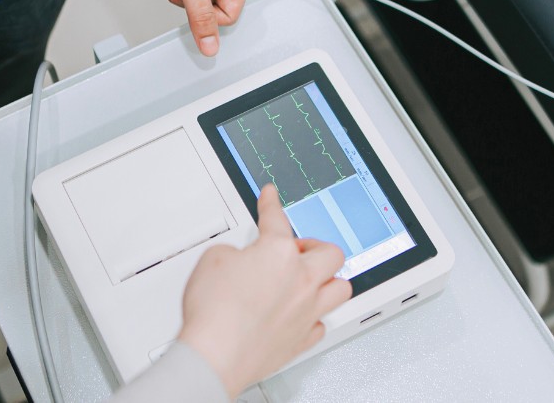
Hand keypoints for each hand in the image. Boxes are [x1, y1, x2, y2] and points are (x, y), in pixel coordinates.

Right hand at [177, 184, 350, 397]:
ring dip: (328, 280)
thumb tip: (241, 260)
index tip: (271, 197)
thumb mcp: (213, 260)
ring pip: (340, 289)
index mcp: (279, 253)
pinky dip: (314, 317)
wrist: (216, 355)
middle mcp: (301, 281)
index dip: (271, 204)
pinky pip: (321, 324)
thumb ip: (234, 253)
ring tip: (313, 279)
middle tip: (297, 248)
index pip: (277, 219)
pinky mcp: (301, 340)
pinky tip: (304, 314)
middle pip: (330, 253)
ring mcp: (305, 311)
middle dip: (314, 246)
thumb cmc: (215, 312)